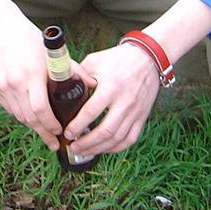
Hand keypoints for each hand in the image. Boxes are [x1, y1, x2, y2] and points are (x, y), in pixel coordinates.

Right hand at [0, 13, 67, 149]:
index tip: (59, 132)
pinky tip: (30, 115)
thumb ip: (74, 70)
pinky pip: (9, 108)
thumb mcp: (55, 52)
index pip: (41, 110)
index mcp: (33, 75)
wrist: (1, 29)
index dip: (50, 125)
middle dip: (43, 132)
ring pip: (18, 116)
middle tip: (54, 142)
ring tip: (44, 131)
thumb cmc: (31, 40)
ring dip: (32, 125)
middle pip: (29, 118)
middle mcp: (15, 83)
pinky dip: (21, 114)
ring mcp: (2, 87)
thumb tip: (94, 84)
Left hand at [64, 42, 160, 156]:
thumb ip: (79, 75)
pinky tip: (104, 149)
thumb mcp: (95, 61)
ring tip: (84, 151)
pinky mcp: (142, 117)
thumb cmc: (119, 59)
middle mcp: (124, 102)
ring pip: (117, 139)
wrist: (148, 58)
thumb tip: (62, 88)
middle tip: (73, 146)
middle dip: (87, 143)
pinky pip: (130, 139)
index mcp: (110, 87)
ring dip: (99, 148)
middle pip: (105, 131)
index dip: (77, 126)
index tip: (67, 133)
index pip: (91, 112)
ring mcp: (135, 111)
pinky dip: (116, 148)